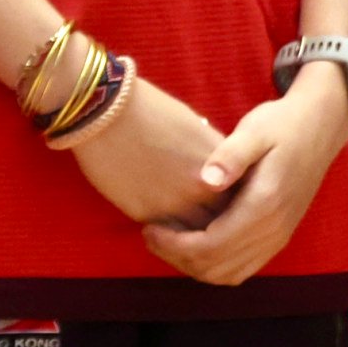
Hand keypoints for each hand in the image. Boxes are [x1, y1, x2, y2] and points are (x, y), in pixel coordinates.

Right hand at [63, 74, 231, 231]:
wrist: (106, 111)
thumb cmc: (148, 108)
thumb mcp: (192, 125)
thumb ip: (208, 153)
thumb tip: (212, 168)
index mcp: (219, 163)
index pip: (242, 195)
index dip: (238, 201)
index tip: (230, 201)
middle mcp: (203, 187)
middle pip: (226, 220)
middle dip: (223, 223)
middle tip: (215, 224)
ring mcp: (176, 205)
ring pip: (199, 236)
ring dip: (197, 235)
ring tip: (193, 234)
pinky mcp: (148, 215)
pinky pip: (171, 237)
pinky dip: (173, 238)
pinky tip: (170, 234)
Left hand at [145, 71, 347, 286]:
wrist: (320, 126)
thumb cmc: (282, 123)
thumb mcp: (255, 130)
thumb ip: (231, 156)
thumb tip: (207, 180)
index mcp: (264, 205)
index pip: (211, 247)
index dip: (175, 245)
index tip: (149, 229)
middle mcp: (273, 230)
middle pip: (217, 268)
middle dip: (178, 258)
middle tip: (151, 236)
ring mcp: (278, 237)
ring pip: (230, 275)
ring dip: (195, 266)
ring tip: (169, 241)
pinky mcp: (279, 237)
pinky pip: (243, 268)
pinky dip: (215, 266)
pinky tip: (196, 243)